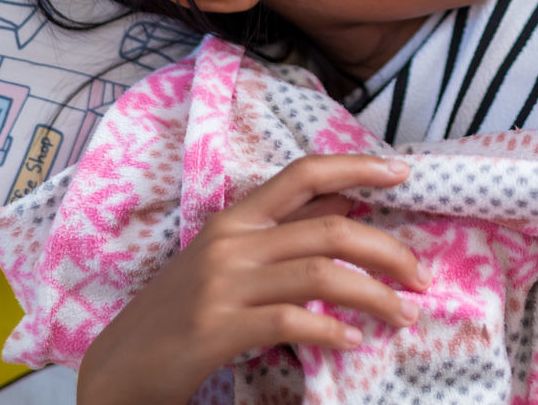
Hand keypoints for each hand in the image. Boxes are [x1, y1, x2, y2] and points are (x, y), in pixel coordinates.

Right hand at [76, 154, 428, 404]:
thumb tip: (347, 206)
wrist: (116, 370)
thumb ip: (282, 233)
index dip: (357, 167)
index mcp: (235, 218)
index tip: (403, 173)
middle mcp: (231, 242)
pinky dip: (331, 330)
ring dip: (375, 296)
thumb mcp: (227, 261)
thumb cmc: (180, 313)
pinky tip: (353, 341)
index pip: (304, 173)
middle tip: (422, 277)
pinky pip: (292, 321)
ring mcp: (223, 284)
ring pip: (321, 274)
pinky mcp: (217, 328)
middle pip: (331, 229)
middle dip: (389, 251)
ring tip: (404, 315)